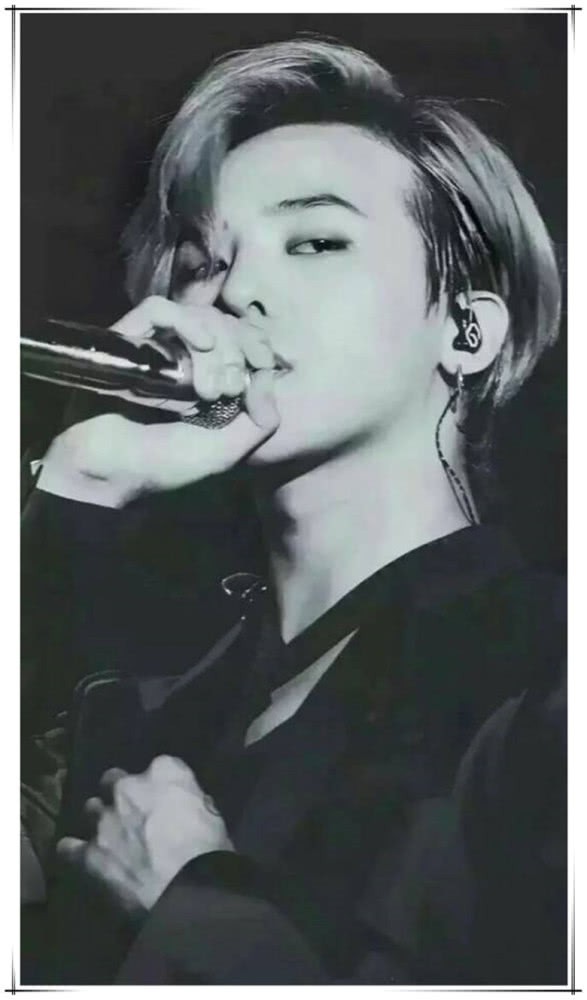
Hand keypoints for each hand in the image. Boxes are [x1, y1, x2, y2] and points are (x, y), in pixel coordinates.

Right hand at [37, 296, 279, 506]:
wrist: (111, 474)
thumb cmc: (165, 464)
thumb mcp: (228, 450)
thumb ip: (261, 420)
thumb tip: (267, 376)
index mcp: (209, 376)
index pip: (241, 335)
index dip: (257, 342)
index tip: (264, 363)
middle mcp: (183, 356)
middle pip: (223, 322)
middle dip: (237, 351)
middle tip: (228, 390)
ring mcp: (154, 346)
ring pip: (196, 315)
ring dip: (215, 348)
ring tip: (208, 391)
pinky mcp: (126, 341)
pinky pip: (157, 309)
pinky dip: (184, 320)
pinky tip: (200, 344)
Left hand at [57, 755, 232, 916]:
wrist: (186, 893)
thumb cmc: (210, 853)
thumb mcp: (212, 817)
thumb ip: (190, 804)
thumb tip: (181, 810)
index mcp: (165, 773)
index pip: (160, 766)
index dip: (161, 785)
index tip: (166, 800)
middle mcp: (128, 788)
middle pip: (114, 780)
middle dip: (121, 795)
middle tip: (133, 817)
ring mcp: (103, 820)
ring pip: (91, 809)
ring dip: (100, 821)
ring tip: (110, 840)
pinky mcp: (87, 853)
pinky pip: (69, 847)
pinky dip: (75, 851)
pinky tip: (82, 859)